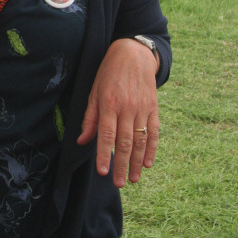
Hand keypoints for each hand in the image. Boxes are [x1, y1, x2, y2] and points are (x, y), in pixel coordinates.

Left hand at [77, 37, 158, 186]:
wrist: (133, 54)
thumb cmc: (109, 73)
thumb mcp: (94, 91)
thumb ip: (90, 118)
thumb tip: (82, 141)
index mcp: (109, 103)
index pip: (106, 134)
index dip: (104, 154)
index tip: (103, 172)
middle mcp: (127, 107)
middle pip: (125, 142)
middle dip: (122, 165)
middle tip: (119, 183)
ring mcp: (142, 108)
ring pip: (141, 140)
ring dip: (137, 162)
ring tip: (133, 179)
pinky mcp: (153, 108)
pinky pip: (154, 132)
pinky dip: (152, 149)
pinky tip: (148, 163)